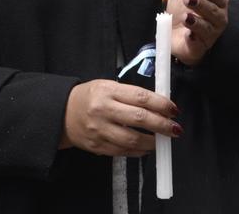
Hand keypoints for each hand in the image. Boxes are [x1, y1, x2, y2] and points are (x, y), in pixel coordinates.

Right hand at [60, 80, 179, 156]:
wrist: (62, 113)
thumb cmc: (89, 98)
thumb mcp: (107, 86)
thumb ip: (131, 95)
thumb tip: (159, 105)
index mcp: (107, 91)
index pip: (140, 97)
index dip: (160, 104)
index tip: (173, 109)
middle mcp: (103, 110)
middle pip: (139, 118)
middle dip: (162, 125)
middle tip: (175, 128)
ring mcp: (100, 130)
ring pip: (133, 139)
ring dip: (153, 142)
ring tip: (162, 140)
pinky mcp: (98, 146)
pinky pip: (124, 151)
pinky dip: (139, 151)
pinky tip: (147, 148)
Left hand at [167, 0, 228, 65]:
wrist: (168, 28)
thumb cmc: (183, 6)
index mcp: (217, 3)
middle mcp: (217, 19)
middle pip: (214, 12)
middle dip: (201, 4)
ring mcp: (209, 34)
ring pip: (207, 28)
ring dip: (196, 21)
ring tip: (186, 16)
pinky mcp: (198, 47)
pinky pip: (198, 44)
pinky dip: (193, 39)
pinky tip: (188, 34)